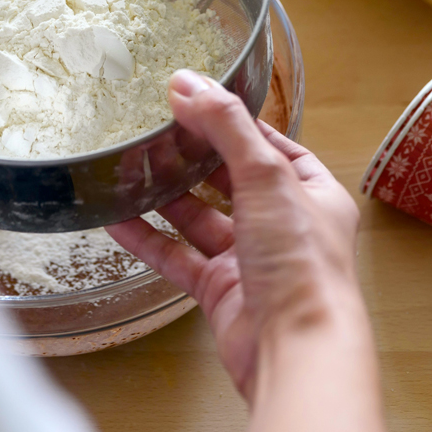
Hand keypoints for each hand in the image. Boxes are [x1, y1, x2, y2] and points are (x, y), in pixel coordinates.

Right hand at [107, 71, 382, 431]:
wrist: (295, 348)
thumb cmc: (302, 264)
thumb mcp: (267, 176)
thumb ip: (227, 127)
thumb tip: (189, 83)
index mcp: (313, 193)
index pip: (272, 147)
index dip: (235, 124)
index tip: (196, 102)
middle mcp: (285, 225)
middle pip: (232, 181)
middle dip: (194, 158)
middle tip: (155, 131)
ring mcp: (252, 260)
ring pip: (201, 219)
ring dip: (166, 196)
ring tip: (130, 168)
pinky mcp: (222, 292)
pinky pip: (179, 257)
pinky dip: (149, 239)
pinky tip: (118, 219)